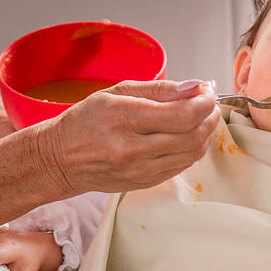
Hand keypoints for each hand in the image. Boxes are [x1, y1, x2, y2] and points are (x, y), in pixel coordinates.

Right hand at [39, 79, 218, 197]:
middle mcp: (134, 149)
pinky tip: (188, 136)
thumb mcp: (116, 92)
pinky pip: (181, 166)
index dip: (204, 101)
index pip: (182, 114)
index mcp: (125, 119)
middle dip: (210, 117)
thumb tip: (195, 87)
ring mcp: (140, 170)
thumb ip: (159, 89)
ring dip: (205, 134)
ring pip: (191, 154)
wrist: (60, 160)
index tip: (207, 91)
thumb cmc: (85, 122)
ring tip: (203, 118)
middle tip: (210, 104)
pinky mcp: (145, 183)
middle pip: (192, 136)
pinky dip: (192, 149)